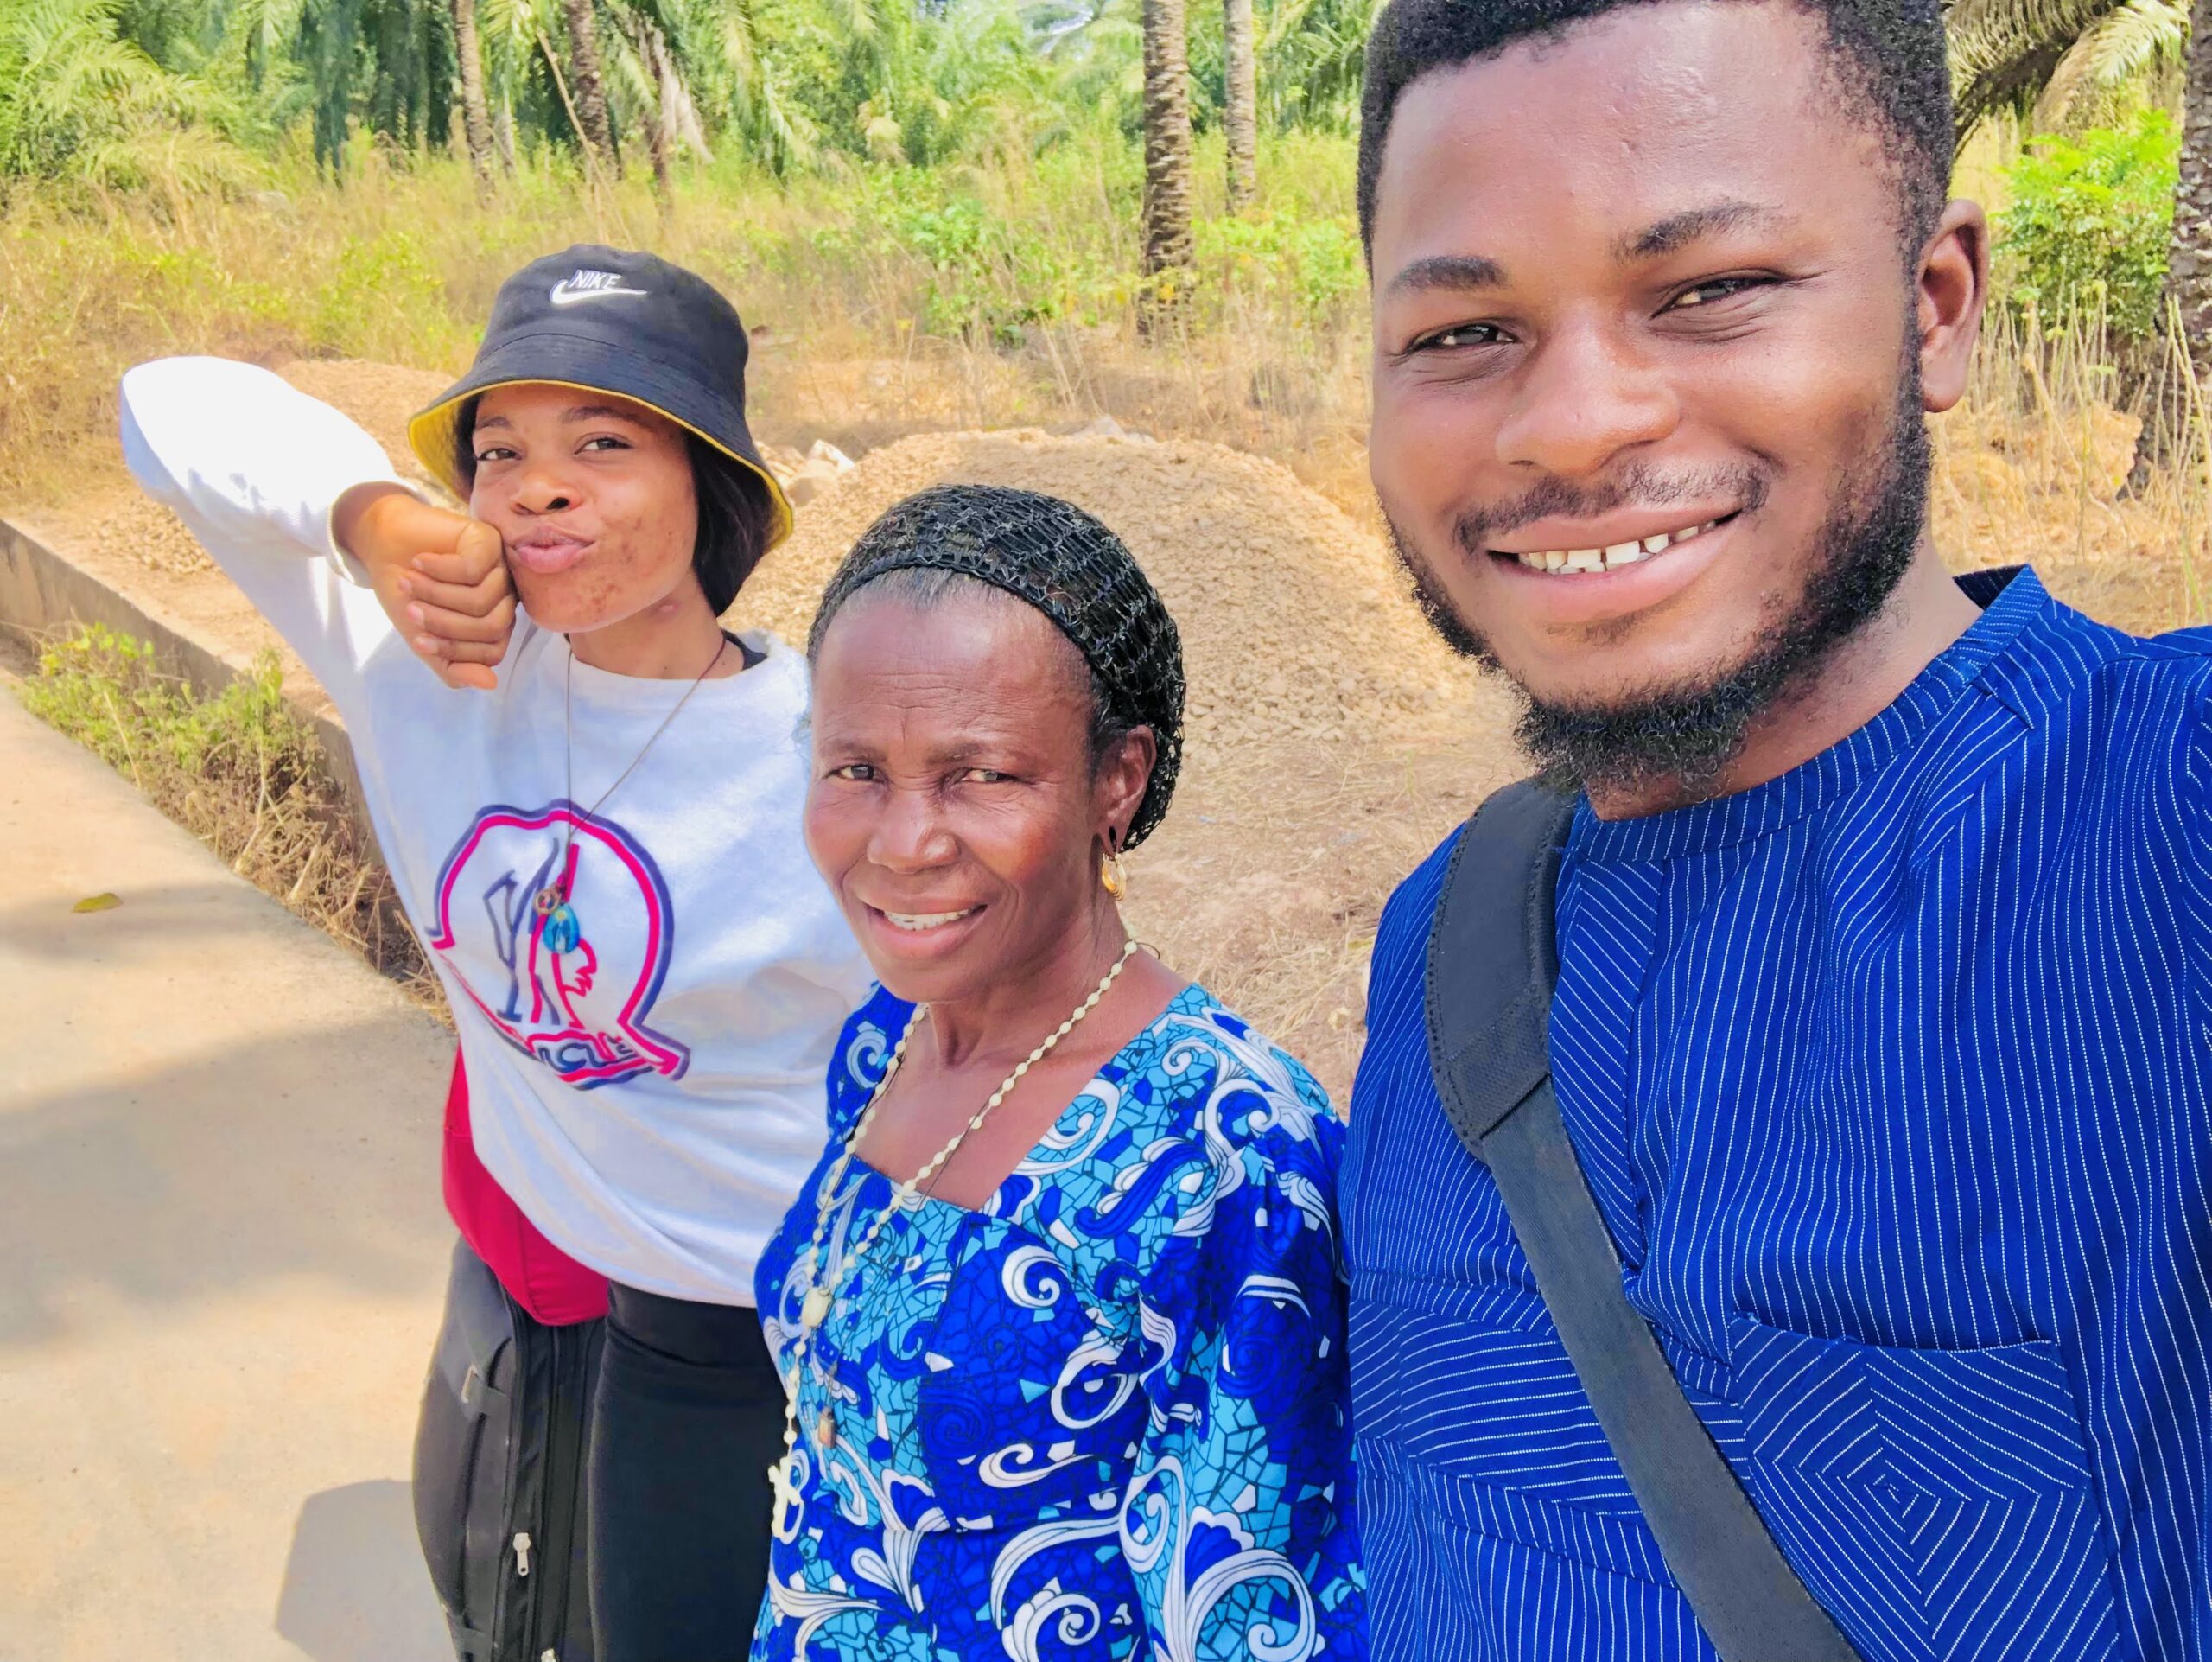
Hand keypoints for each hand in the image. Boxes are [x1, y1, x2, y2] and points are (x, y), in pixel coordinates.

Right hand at [334, 483, 514, 691]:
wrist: (385, 545)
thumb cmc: (407, 593)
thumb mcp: (423, 639)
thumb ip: (453, 666)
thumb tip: (490, 684)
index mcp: (493, 623)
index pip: (492, 653)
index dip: (453, 650)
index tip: (417, 640)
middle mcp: (504, 597)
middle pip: (490, 628)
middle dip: (443, 623)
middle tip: (411, 610)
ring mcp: (500, 568)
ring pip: (480, 600)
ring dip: (435, 594)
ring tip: (408, 581)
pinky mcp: (489, 541)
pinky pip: (472, 568)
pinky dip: (439, 569)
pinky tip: (420, 562)